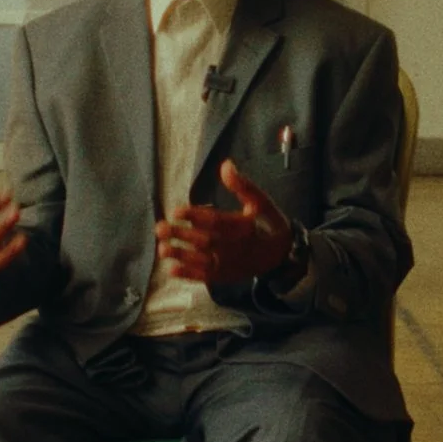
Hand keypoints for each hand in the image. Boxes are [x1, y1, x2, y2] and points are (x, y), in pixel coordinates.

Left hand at [157, 159, 291, 287]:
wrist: (283, 256)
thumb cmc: (268, 223)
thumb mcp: (260, 202)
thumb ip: (242, 185)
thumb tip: (225, 165)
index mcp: (243, 226)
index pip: (216, 221)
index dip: (195, 216)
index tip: (176, 211)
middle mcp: (235, 246)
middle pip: (204, 241)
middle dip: (181, 235)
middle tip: (159, 228)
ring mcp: (230, 263)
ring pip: (202, 260)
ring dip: (181, 255)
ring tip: (162, 249)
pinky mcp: (226, 276)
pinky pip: (206, 276)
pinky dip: (189, 275)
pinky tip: (172, 270)